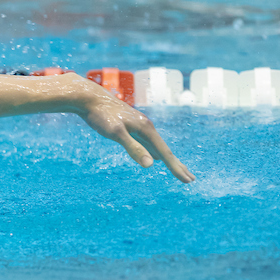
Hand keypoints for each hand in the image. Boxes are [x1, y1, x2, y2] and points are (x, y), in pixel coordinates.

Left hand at [76, 78, 194, 183]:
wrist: (89, 98)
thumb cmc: (101, 116)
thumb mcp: (116, 133)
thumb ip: (133, 148)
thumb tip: (151, 165)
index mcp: (146, 129)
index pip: (165, 154)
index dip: (176, 168)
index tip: (188, 181)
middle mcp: (146, 127)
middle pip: (165, 150)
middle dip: (177, 165)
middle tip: (190, 179)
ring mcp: (139, 126)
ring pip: (157, 146)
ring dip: (168, 159)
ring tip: (177, 169)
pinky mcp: (131, 127)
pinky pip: (148, 143)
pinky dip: (156, 152)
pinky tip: (154, 156)